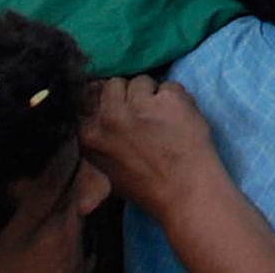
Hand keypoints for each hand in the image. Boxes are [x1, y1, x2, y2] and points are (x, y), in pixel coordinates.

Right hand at [81, 76, 229, 219]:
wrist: (185, 194)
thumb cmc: (146, 187)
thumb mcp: (105, 169)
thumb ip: (98, 139)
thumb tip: (91, 113)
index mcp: (90, 134)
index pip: (89, 95)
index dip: (108, 100)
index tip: (120, 108)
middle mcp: (110, 116)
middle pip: (115, 83)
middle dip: (130, 95)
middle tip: (145, 117)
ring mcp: (140, 105)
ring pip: (142, 80)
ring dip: (154, 95)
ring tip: (165, 121)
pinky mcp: (169, 98)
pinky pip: (171, 86)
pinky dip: (178, 100)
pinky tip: (182, 121)